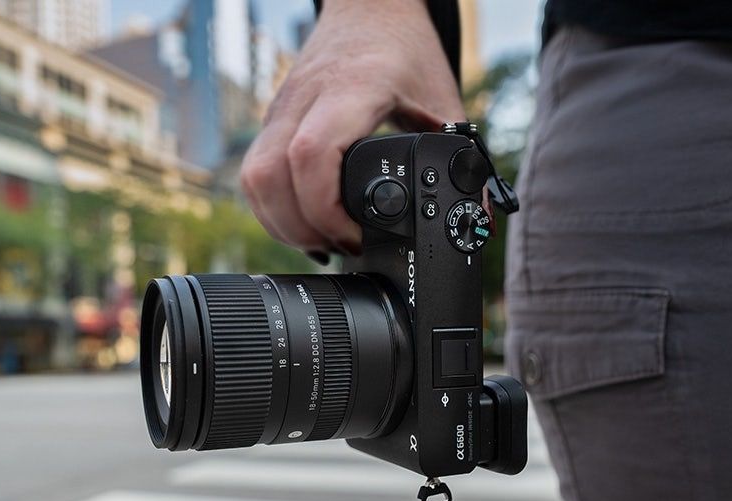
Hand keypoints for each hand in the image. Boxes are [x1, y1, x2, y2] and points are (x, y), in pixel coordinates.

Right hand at [241, 0, 463, 254]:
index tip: (356, 236)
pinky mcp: (273, 120)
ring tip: (321, 241)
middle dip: (299, 228)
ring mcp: (281, 109)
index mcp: (350, 90)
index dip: (325, 209)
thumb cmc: (406, 49)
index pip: (311, 155)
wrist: (370, 6)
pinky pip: (255, 172)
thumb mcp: (443, 100)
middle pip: (268, 177)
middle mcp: (305, 99)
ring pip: (253, 180)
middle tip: (339, 246)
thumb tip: (478, 220)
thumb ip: (462, 158)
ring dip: (281, 223)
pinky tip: (302, 222)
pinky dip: (273, 207)